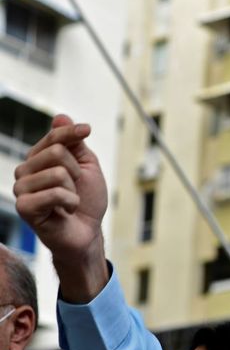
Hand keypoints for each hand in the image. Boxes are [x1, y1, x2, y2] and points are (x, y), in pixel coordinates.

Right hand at [13, 115, 108, 301]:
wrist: (87, 232)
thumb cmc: (86, 200)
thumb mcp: (86, 166)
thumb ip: (74, 143)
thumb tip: (61, 117)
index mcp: (38, 159)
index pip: (54, 136)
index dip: (72, 131)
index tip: (87, 129)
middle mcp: (25, 171)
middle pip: (57, 152)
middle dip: (78, 172)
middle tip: (75, 189)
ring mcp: (21, 188)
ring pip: (58, 173)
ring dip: (74, 190)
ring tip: (69, 201)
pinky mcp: (23, 207)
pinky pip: (55, 193)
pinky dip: (70, 202)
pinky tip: (65, 211)